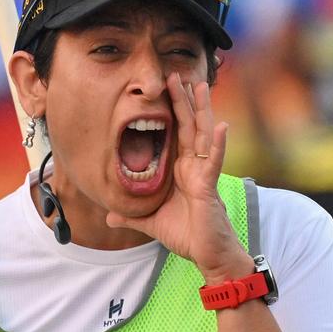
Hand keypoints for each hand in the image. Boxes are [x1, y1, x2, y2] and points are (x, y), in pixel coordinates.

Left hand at [105, 72, 250, 283]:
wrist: (209, 257)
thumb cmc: (188, 236)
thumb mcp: (151, 223)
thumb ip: (132, 216)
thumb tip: (110, 216)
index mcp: (181, 170)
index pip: (176, 134)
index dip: (172, 111)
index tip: (166, 88)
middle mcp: (194, 167)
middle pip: (189, 127)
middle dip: (184, 100)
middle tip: (178, 74)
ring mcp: (203, 174)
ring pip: (203, 135)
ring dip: (202, 110)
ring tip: (201, 86)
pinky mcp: (209, 187)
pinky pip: (214, 161)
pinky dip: (219, 143)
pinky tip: (222, 125)